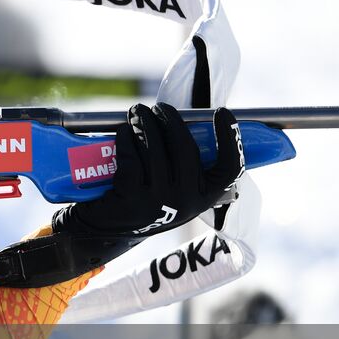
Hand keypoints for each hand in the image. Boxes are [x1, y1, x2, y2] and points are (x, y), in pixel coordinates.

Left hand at [53, 103, 243, 239]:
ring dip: (145, 123)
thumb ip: (184, 163)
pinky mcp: (131, 199)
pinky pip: (130, 157)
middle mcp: (186, 202)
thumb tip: (182, 119)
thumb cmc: (145, 198)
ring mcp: (159, 202)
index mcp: (204, 197)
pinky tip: (123, 131)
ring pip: (154, 149)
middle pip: (185, 148)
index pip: (229, 168)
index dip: (230, 139)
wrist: (107, 230)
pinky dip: (126, 139)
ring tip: (137, 112)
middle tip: (158, 108)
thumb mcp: (174, 187)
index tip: (222, 112)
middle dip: (171, 120)